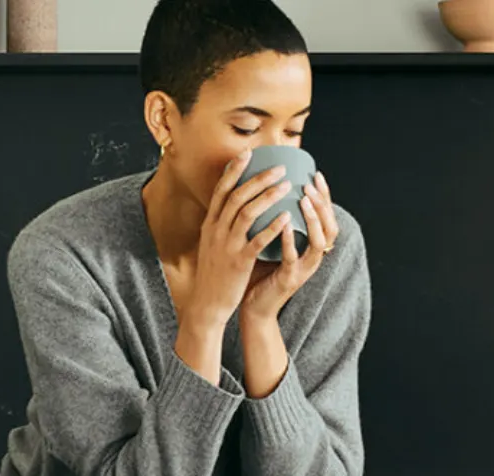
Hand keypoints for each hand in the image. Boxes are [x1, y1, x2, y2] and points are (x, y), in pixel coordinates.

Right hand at [165, 150, 294, 329]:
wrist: (207, 304)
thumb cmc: (214, 273)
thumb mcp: (211, 243)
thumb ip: (221, 224)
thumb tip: (233, 206)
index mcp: (210, 224)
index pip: (221, 190)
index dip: (235, 170)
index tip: (249, 154)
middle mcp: (216, 230)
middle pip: (237, 196)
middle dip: (259, 178)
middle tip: (279, 167)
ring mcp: (227, 245)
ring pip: (247, 213)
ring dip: (268, 196)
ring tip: (287, 186)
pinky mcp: (239, 262)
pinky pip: (257, 240)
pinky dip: (272, 227)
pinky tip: (287, 217)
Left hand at [240, 171, 337, 324]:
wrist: (253, 305)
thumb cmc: (261, 270)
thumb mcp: (271, 240)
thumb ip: (274, 219)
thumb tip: (264, 187)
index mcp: (310, 247)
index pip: (326, 217)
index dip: (325, 196)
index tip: (315, 174)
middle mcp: (312, 258)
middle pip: (330, 227)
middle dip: (323, 204)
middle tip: (310, 184)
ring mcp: (303, 270)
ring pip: (319, 243)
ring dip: (313, 220)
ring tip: (304, 200)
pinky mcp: (289, 280)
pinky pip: (293, 259)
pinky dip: (290, 241)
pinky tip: (284, 225)